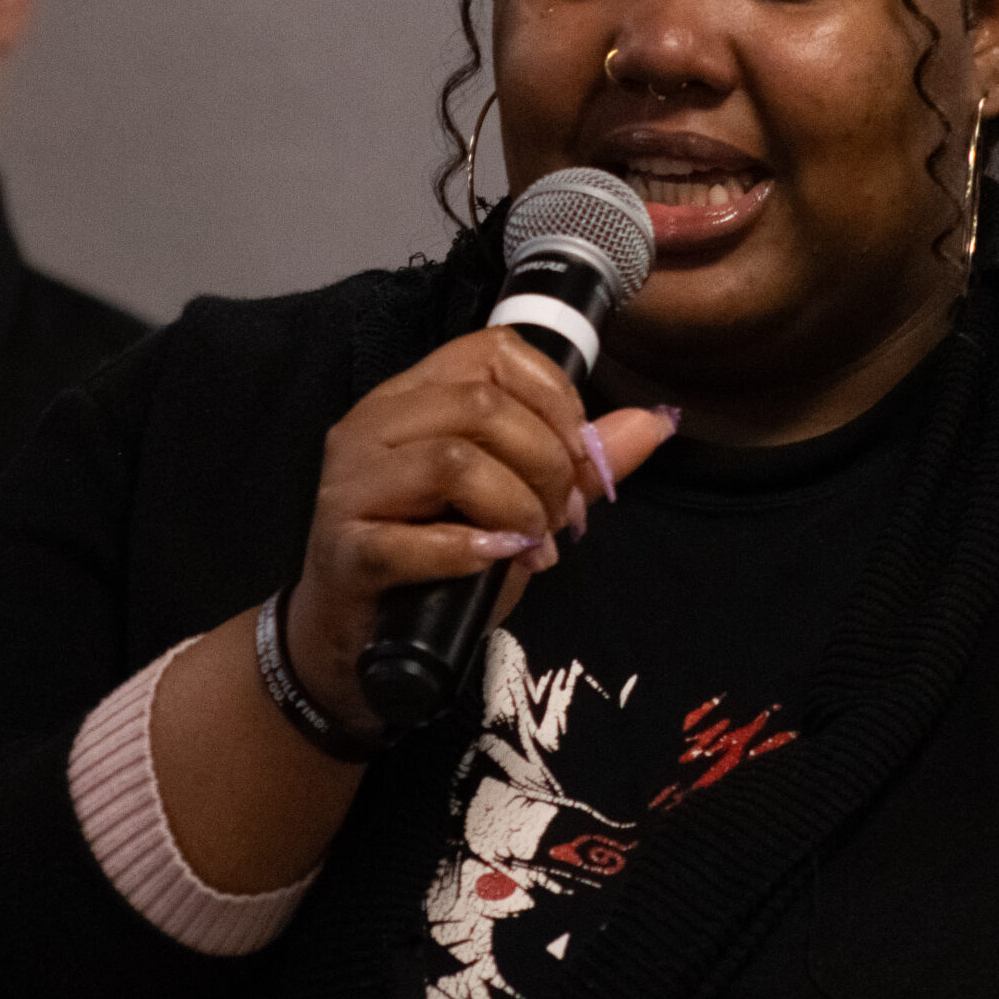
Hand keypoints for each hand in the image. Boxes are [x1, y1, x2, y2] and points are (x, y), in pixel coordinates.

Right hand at [289, 327, 674, 730]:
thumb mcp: (519, 503)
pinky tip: (493, 563)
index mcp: (414, 396)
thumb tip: (655, 421)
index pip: (493, 352)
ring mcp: (350, 485)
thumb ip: (576, 463)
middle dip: (545, 465)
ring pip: (453, 460)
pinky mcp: (343, 549)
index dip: (555, 399)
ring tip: (528, 547)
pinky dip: (472, 552)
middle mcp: (373, 425)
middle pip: (482, 406)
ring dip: (515, 509)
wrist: (359, 646)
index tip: (576, 457)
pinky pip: (416, 538)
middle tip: (557, 520)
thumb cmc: (438, 564)